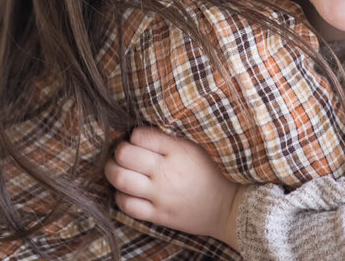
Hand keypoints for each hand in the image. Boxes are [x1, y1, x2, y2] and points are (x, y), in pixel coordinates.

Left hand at [104, 126, 243, 248]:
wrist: (232, 206)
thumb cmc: (216, 172)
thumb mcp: (199, 146)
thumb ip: (172, 137)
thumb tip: (143, 129)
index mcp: (179, 150)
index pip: (140, 135)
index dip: (134, 135)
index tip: (137, 138)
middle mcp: (167, 172)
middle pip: (125, 155)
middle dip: (118, 151)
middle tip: (122, 152)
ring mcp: (162, 195)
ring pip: (121, 179)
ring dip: (112, 171)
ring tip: (117, 168)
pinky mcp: (160, 215)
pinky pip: (128, 206)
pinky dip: (120, 196)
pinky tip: (126, 191)